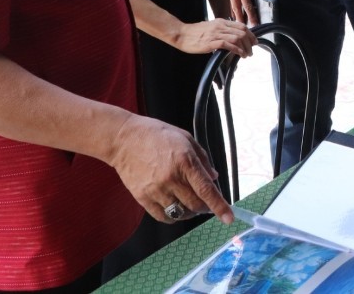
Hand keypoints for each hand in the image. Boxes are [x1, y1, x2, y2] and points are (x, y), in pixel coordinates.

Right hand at [106, 113, 232, 224]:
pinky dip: (173, 216)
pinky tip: (174, 207)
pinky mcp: (143, 197)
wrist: (124, 139)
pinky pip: (163, 216)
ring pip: (180, 213)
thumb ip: (202, 159)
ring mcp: (156, 190)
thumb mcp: (185, 138)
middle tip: (205, 203)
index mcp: (185, 161)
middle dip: (205, 208)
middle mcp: (171, 178)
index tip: (228, 218)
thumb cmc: (156, 135)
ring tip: (188, 203)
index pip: (206, 190)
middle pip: (195, 205)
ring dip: (189, 212)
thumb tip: (214, 177)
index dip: (220, 206)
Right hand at [173, 19, 255, 56]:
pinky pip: (228, 45)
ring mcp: (216, 33)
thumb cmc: (194, 32)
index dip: (250, 34)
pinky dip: (237, 50)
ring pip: (237, 38)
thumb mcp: (211, 27)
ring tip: (246, 55)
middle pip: (242, 32)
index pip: (241, 26)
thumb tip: (231, 37)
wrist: (182, 34)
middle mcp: (220, 26)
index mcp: (221, 22)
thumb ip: (221, 30)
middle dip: (250, 42)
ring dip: (245, 48)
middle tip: (252, 50)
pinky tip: (240, 55)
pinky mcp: (211, 42)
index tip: (254, 41)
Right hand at [228, 0, 258, 25]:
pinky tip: (234, 16)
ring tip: (239, 27)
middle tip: (245, 30)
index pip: (248, 7)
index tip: (255, 24)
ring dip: (236, 17)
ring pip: (232, 8)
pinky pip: (230, 3)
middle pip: (238, 10)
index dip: (252, 16)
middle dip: (241, 21)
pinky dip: (232, 10)